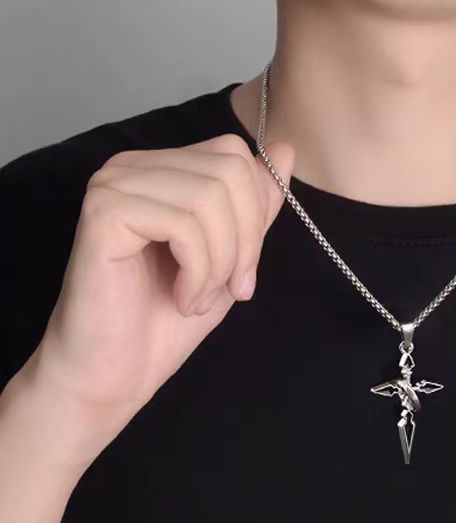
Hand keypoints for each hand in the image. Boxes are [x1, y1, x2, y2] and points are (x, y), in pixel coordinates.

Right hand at [27, 133, 294, 431]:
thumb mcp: (230, 257)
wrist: (113, 373)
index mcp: (162, 170)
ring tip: (198, 298)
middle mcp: (133, 166)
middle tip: (231, 288)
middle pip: (230, 170)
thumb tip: (285, 149)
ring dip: (220, 262)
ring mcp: (114, 185)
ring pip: (211, 197)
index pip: (236, 155)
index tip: (245, 272)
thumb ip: (255, 206)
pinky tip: (182, 299)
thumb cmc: (165, 320)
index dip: (257, 214)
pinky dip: (198, 271)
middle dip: (246, 241)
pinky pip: (183, 224)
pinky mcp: (104, 213)